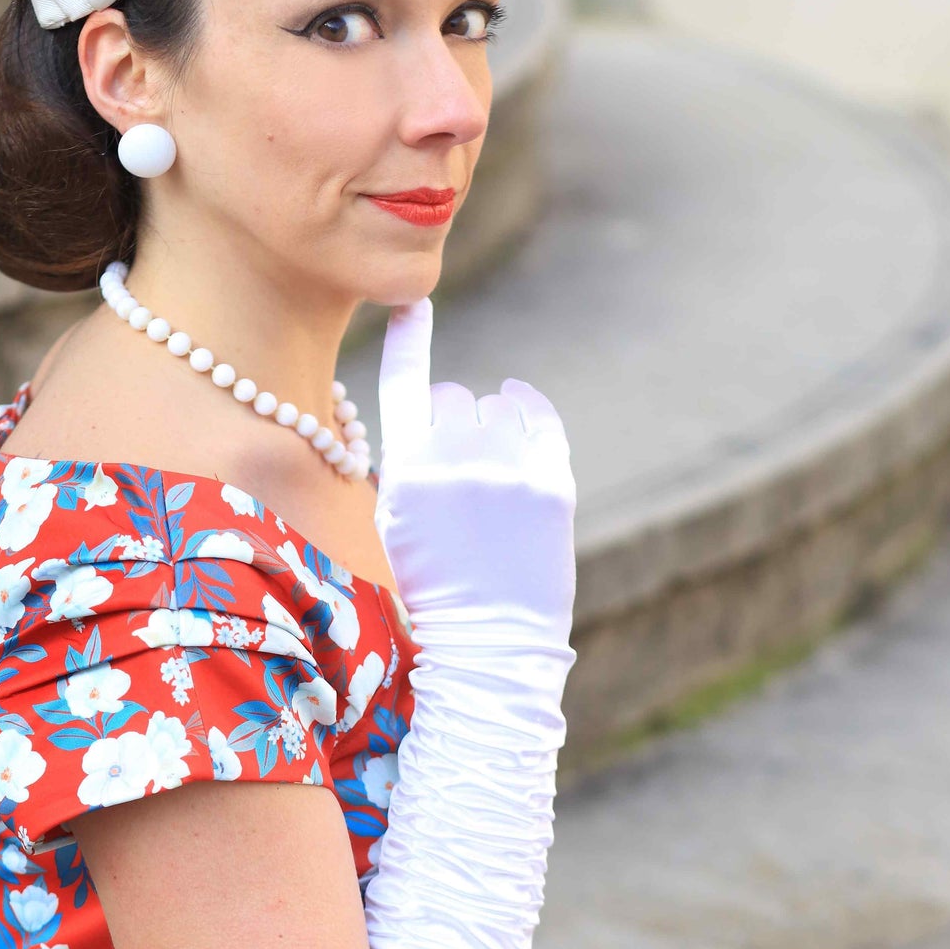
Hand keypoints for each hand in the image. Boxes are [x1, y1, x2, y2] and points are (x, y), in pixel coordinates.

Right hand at [374, 297, 576, 652]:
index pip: (404, 389)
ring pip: (498, 407)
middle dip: (453, 421)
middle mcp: (457, 464)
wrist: (488, 644)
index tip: (413, 305)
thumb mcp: (396, 522)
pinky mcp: (553, 483)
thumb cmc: (435, 584)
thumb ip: (407, 461)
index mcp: (406, 475)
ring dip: (493, 426)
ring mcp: (509, 472)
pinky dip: (529, 409)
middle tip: (457, 469)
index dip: (409, 341)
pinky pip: (541, 416)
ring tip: (489, 476)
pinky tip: (521, 408)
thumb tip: (439, 404)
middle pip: (454, 399)